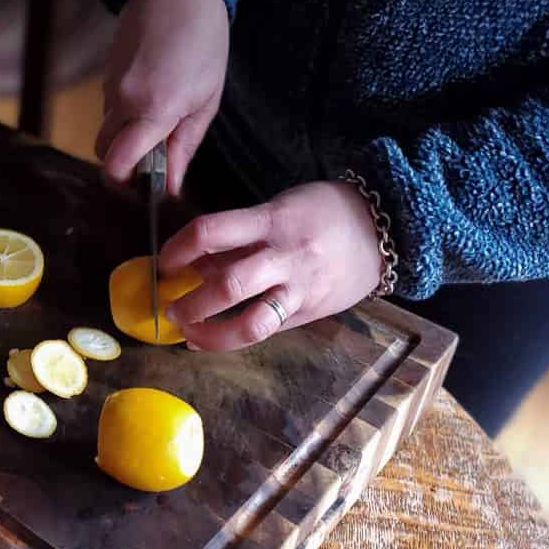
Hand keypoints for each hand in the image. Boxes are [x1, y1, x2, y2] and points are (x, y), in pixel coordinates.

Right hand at [96, 0, 229, 195]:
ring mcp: (110, 87)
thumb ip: (185, 147)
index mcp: (153, 109)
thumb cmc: (203, 42)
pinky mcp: (105, 76)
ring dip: (126, 140)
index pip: (119, 164)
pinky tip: (150, 101)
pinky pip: (109, 110)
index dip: (128, 184)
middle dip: (124, 167)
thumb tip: (172, 187)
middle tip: (154, 166)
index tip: (148, 189)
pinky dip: (125, 118)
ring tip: (158, 126)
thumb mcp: (206, 101)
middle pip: (105, 154)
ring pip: (106, 132)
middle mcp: (123, 100)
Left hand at [160, 181, 382, 349]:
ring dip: (210, 333)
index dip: (179, 248)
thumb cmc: (322, 213)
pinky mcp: (309, 312)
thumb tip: (195, 263)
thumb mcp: (279, 208)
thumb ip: (240, 237)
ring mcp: (299, 288)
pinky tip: (212, 340)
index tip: (165, 261)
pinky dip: (235, 338)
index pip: (211, 231)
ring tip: (187, 333)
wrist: (384, 229)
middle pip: (228, 285)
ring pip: (250, 322)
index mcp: (272, 220)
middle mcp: (285, 256)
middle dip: (191, 302)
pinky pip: (268, 329)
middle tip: (169, 307)